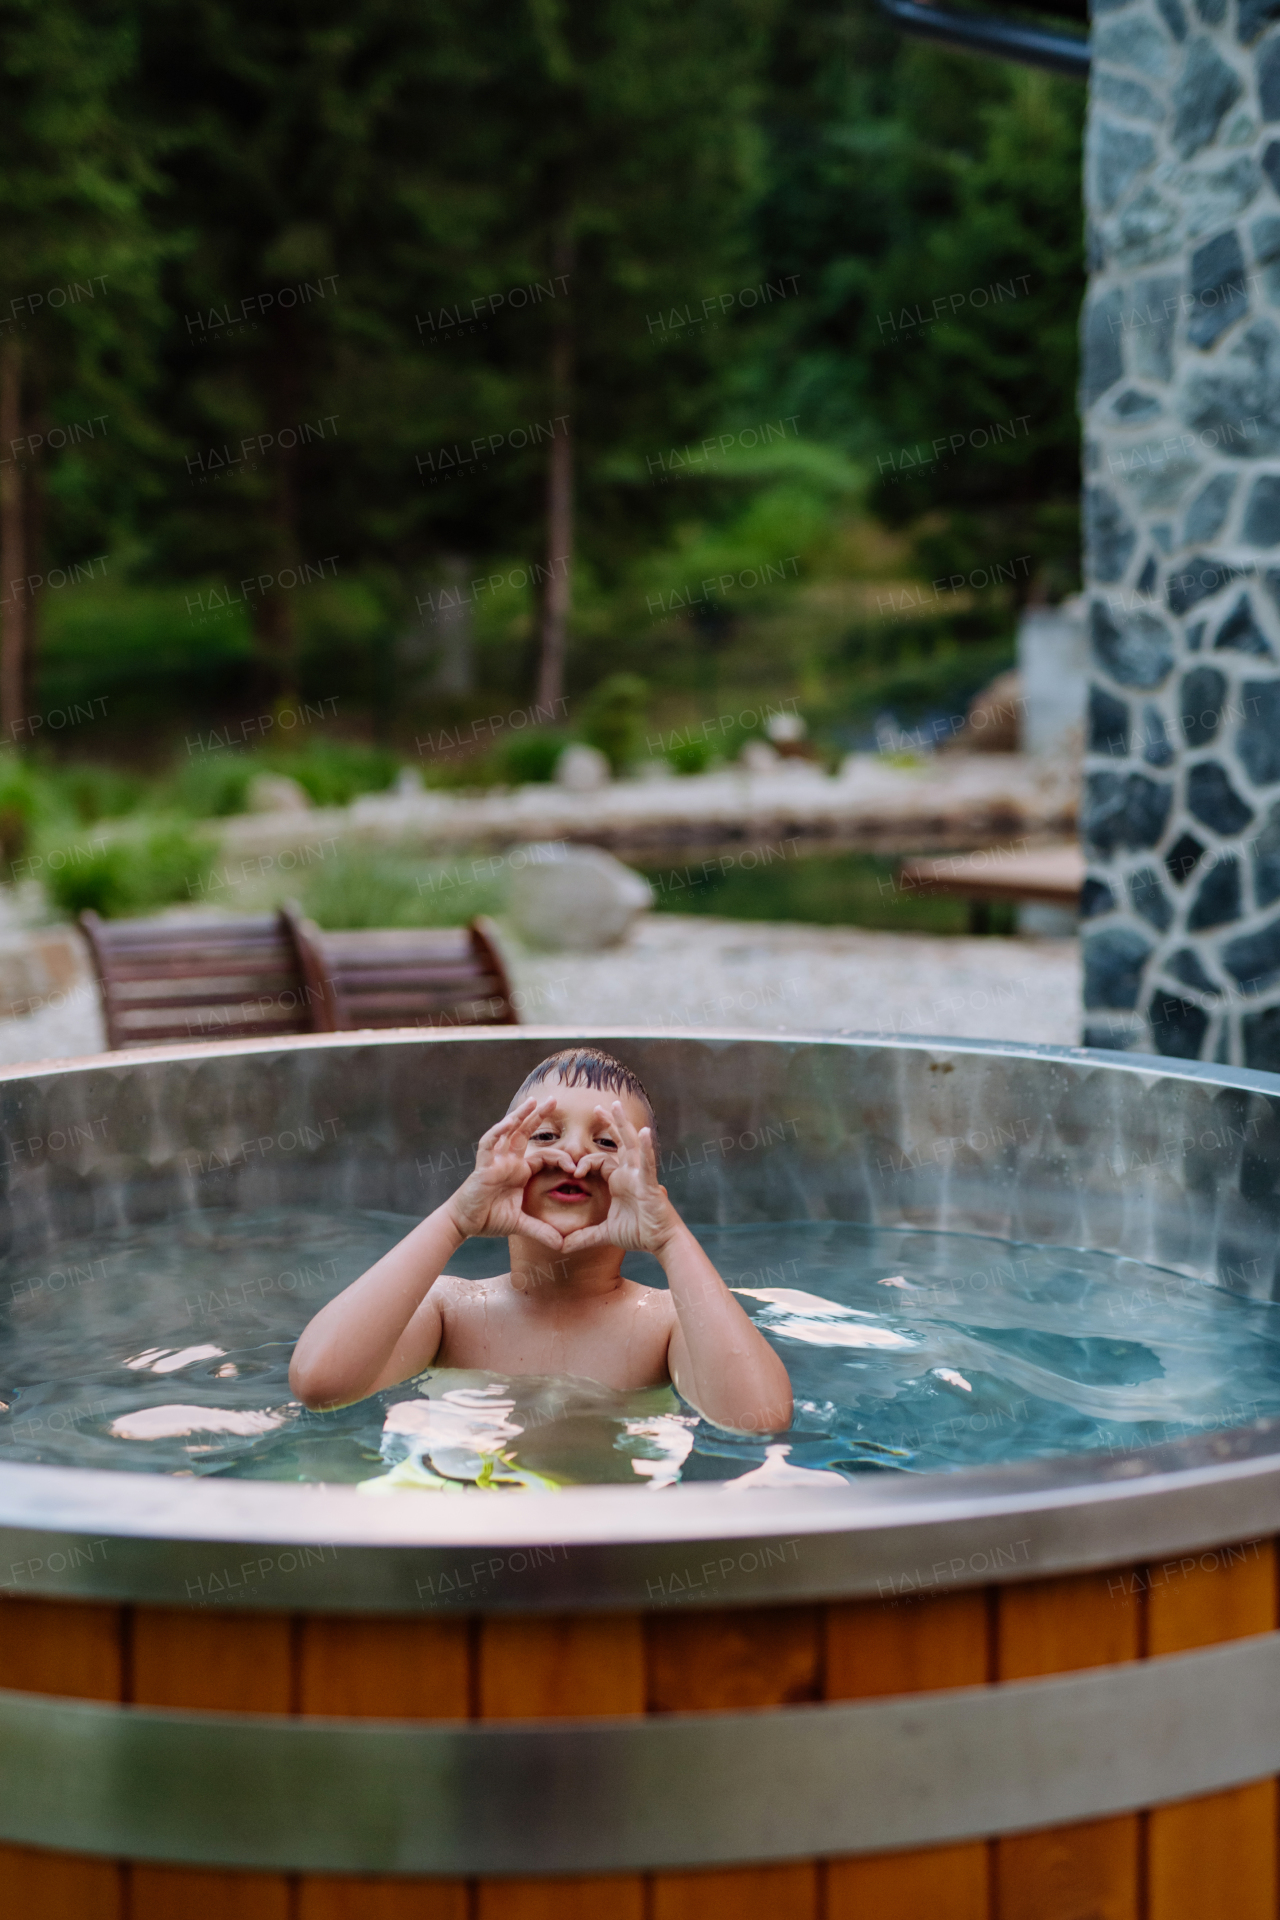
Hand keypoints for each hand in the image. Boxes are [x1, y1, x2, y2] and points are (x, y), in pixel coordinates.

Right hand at [446, 1096, 571, 1250]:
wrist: (464, 1223)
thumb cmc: (489, 1218)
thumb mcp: (520, 1224)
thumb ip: (541, 1231)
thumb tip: (562, 1245)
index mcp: (520, 1171)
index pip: (545, 1155)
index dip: (561, 1158)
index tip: (577, 1166)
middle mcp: (509, 1161)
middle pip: (526, 1132)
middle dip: (538, 1116)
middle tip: (553, 1099)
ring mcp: (495, 1161)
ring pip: (508, 1132)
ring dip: (519, 1116)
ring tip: (532, 1101)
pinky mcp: (483, 1166)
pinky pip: (489, 1144)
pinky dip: (498, 1132)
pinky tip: (508, 1123)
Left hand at [560, 1101, 677, 1255]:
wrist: (661, 1242)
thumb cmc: (639, 1232)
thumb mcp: (605, 1234)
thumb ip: (583, 1237)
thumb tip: (561, 1246)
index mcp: (619, 1180)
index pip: (600, 1160)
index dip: (585, 1162)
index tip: (574, 1170)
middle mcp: (630, 1173)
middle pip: (619, 1142)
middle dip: (610, 1123)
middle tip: (599, 1106)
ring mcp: (640, 1176)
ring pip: (631, 1144)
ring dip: (623, 1124)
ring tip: (616, 1105)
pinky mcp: (649, 1184)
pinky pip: (647, 1163)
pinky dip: (646, 1148)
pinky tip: (644, 1132)